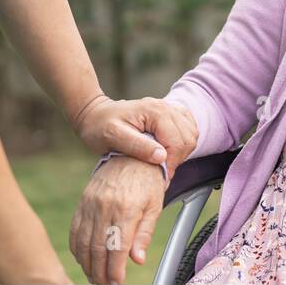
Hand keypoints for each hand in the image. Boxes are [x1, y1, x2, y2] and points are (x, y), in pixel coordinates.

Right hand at [69, 155, 166, 284]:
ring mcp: (91, 204)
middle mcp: (105, 206)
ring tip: (94, 276)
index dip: (115, 270)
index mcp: (126, 209)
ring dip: (87, 263)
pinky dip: (77, 248)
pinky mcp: (83, 201)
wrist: (130, 154)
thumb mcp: (154, 206)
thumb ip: (144, 233)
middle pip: (97, 249)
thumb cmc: (147, 181)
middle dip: (100, 272)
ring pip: (83, 242)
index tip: (117, 282)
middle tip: (104, 284)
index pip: (117, 248)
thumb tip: (138, 259)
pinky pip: (75, 229)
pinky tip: (82, 258)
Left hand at [73, 96, 197, 170]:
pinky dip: (183, 142)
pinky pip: (188, 128)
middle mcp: (165, 107)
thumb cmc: (99, 126)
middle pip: (188, 138)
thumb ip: (138, 146)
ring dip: (181, 151)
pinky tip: (169, 151)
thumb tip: (162, 157)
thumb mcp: (113, 137)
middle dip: (177, 159)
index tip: (159, 178)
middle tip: (161, 171)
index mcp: (155, 111)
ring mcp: (168, 109)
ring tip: (163, 162)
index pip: (177, 142)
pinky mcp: (168, 114)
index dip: (171, 163)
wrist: (94, 115)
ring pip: (191, 134)